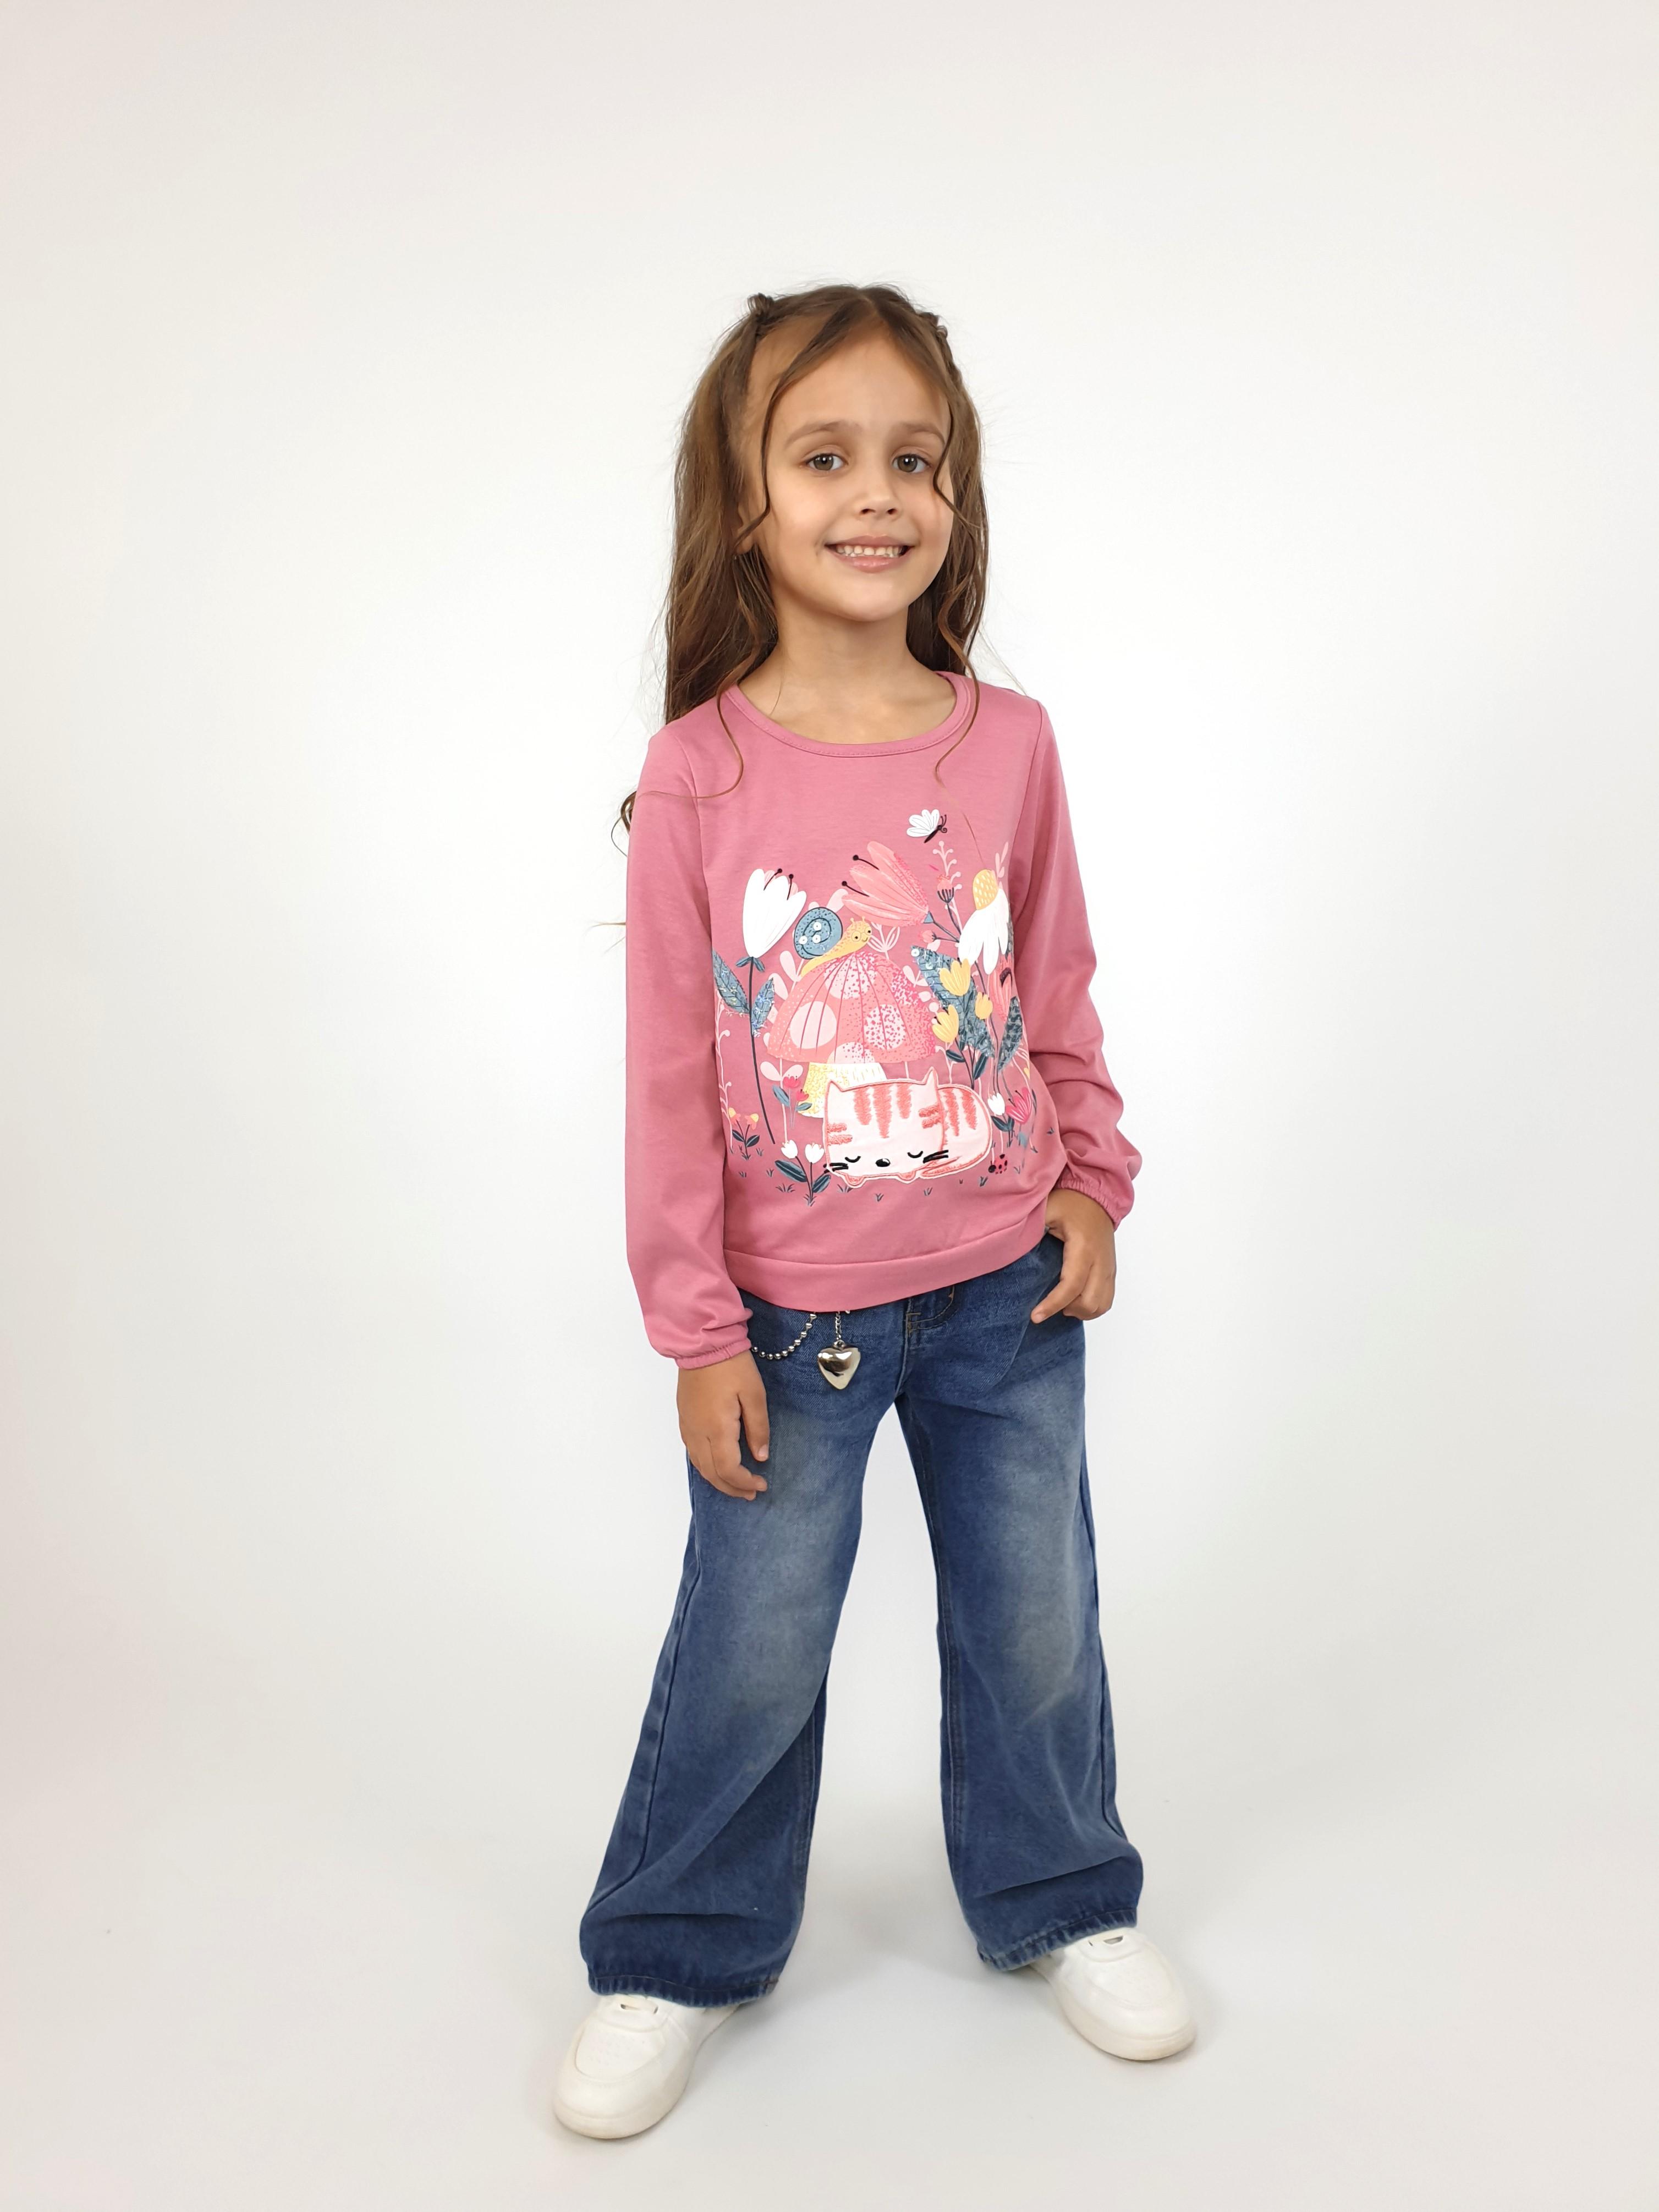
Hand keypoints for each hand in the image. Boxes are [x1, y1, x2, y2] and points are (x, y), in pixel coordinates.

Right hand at [677, 1350, 771, 1500]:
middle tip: (751, 1492)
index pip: (728, 1470)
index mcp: (717, 1429)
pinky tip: (718, 1466)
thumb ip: (758, 1428)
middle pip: (712, 1474)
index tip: (762, 1484)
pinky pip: (693, 1453)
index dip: (745, 1482)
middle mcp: (698, 1433)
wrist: (702, 1344)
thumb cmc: (732, 1366)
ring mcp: (688, 1427)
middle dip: (732, 1488)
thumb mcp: (754, 1394)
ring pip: (699, 1466)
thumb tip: (761, 1457)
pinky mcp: (684, 1420)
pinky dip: (706, 1467)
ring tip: (737, 1485)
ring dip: (718, 1480)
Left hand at [1030, 1189, 1116, 1322]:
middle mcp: (1101, 1260)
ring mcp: (1109, 1267)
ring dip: (1081, 1311)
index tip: (1035, 1316)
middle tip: (1046, 1307)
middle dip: (1067, 1310)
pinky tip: (1073, 1302)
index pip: (1071, 1285)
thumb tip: (1008, 1247)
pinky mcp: (1111, 1270)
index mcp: (1083, 1247)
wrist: (1097, 1196)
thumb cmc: (1070, 1202)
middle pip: (1090, 1302)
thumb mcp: (1047, 1209)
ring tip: (1061, 1305)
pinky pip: (1107, 1299)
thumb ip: (1031, 1228)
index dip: (1053, 1305)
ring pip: (1102, 1305)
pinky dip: (1091, 1307)